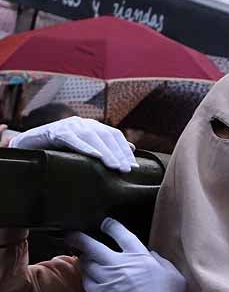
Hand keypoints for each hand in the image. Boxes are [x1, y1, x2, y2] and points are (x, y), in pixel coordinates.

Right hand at [10, 117, 135, 172]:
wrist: (31, 141)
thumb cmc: (60, 146)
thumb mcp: (85, 146)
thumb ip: (107, 146)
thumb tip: (132, 149)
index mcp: (93, 125)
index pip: (114, 136)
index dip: (125, 150)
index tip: (134, 166)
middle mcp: (84, 122)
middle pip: (106, 136)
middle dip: (118, 153)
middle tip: (126, 169)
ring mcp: (70, 124)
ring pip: (92, 137)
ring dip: (105, 152)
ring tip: (114, 166)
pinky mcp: (56, 131)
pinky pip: (73, 139)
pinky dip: (85, 147)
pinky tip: (95, 156)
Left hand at [66, 218, 185, 291]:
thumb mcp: (173, 273)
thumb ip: (160, 260)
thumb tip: (149, 254)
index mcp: (139, 256)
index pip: (121, 235)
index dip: (111, 227)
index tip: (105, 224)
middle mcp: (119, 265)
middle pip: (93, 247)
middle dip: (80, 239)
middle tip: (72, 236)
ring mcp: (107, 280)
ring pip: (86, 264)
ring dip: (84, 259)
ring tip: (83, 258)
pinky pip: (86, 282)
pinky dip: (85, 277)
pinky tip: (88, 276)